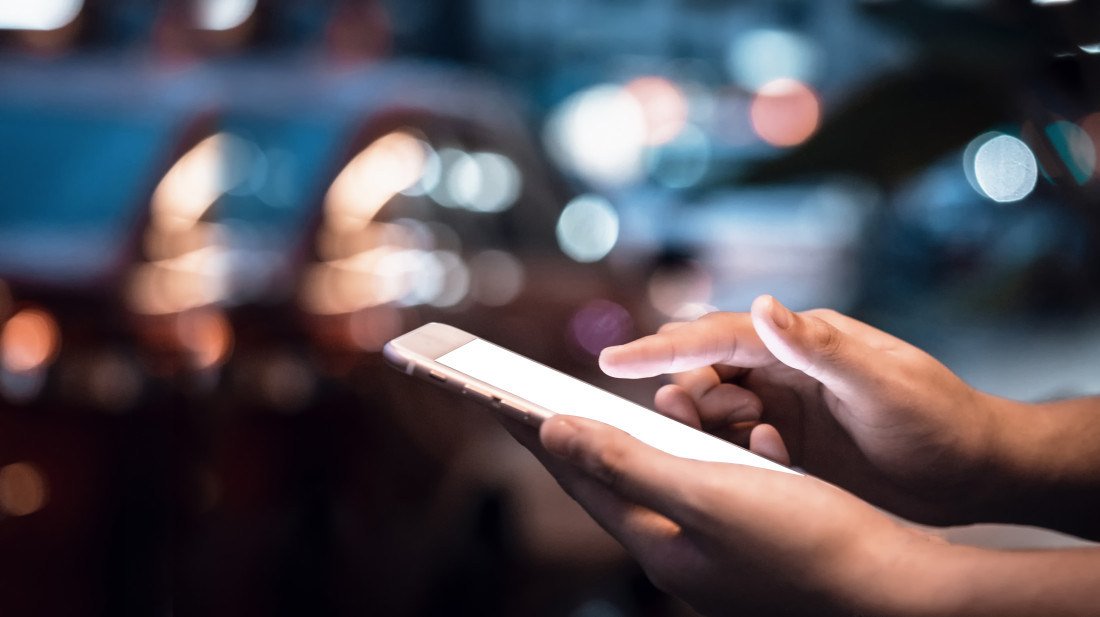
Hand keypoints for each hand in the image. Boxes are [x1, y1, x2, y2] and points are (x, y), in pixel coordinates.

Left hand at [521, 414, 943, 616]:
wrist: (899, 584)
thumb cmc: (808, 540)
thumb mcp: (706, 493)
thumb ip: (626, 463)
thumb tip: (550, 430)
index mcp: (660, 546)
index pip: (581, 481)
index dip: (539, 435)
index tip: (498, 398)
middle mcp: (681, 554)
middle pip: (611, 484)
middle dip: (575, 439)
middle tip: (534, 400)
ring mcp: (717, 552)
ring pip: (658, 484)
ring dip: (631, 443)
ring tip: (598, 410)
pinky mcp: (752, 539)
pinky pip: (704, 488)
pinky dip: (692, 454)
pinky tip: (695, 435)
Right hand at [600, 295, 1002, 524]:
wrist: (974, 470)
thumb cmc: (937, 417)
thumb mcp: (880, 381)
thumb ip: (818, 346)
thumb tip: (764, 304)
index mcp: (801, 341)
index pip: (719, 336)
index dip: (663, 348)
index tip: (615, 360)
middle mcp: (785, 369)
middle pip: (705, 372)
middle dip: (688, 392)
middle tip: (700, 417)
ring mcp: (786, 407)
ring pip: (716, 411)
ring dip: (712, 426)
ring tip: (756, 441)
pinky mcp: (790, 445)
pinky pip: (738, 445)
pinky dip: (737, 454)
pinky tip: (772, 462)